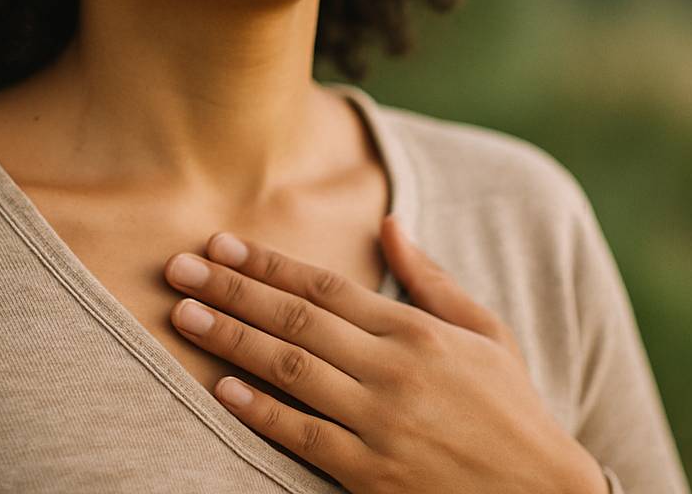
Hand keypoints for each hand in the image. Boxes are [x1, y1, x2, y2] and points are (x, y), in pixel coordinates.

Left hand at [162, 216, 607, 493]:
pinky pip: (303, 434)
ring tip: (185, 316)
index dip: (268, 263)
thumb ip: (430, 278)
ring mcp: (380, 422)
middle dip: (232, 290)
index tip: (221, 244)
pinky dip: (259, 410)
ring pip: (290, 369)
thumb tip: (390, 222)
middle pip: (296, 319)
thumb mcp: (486, 332)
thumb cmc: (512, 410)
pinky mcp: (371, 472)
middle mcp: (393, 369)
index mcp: (416, 329)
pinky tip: (222, 388)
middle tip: (179, 269)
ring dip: (231, 339)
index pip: (325, 285)